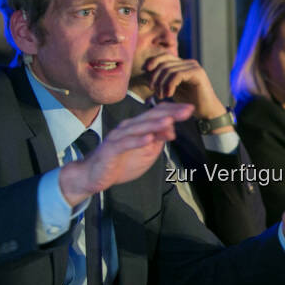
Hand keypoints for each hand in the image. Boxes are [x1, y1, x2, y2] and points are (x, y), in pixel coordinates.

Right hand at [59, 102, 193, 205]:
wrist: (93, 175)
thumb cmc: (120, 162)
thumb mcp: (145, 153)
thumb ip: (158, 141)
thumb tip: (173, 130)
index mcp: (137, 126)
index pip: (157, 114)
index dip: (174, 110)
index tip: (190, 109)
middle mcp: (128, 127)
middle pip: (150, 117)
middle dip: (170, 113)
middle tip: (187, 111)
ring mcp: (118, 137)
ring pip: (139, 128)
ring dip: (155, 124)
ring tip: (170, 121)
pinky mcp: (111, 149)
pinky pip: (125, 144)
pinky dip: (137, 141)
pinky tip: (149, 139)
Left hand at [142, 54, 228, 122]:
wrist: (206, 111)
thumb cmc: (189, 101)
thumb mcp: (172, 88)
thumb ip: (163, 79)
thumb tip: (146, 72)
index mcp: (183, 64)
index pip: (165, 56)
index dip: (153, 61)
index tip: (145, 71)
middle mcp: (189, 63)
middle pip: (165, 62)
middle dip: (155, 77)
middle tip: (153, 90)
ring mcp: (194, 67)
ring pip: (169, 69)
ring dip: (161, 84)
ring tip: (162, 96)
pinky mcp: (197, 73)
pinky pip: (177, 75)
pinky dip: (169, 85)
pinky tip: (169, 94)